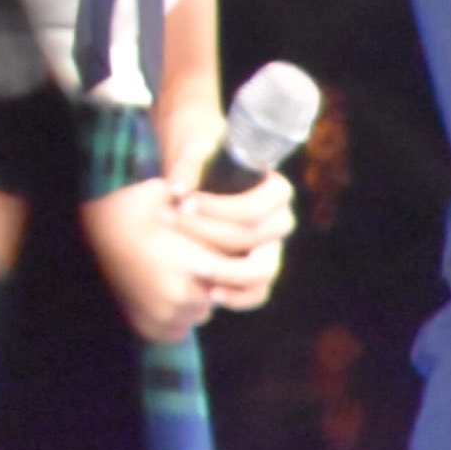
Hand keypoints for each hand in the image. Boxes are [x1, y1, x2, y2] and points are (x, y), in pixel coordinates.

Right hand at [79, 178, 215, 340]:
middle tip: (187, 259)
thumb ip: (195, 201)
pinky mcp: (148, 328)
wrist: (85, 234)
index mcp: (196, 265)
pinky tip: (159, 290)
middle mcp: (184, 297)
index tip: (208, 247)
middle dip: (208, 280)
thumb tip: (208, 198)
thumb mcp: (162, 192)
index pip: (234, 274)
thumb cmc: (125, 208)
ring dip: (191, 299)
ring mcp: (165, 316)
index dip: (224, 259)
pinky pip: (176, 329)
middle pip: (215, 295)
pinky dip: (172, 314)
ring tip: (172, 273)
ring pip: (196, 314)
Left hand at [162, 138, 295, 310]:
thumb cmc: (207, 163)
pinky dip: (238, 297)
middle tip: (170, 222)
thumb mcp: (200, 152)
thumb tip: (179, 189)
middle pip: (255, 237)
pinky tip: (210, 293)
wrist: (206, 182)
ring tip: (193, 267)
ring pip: (262, 270)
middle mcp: (280, 221)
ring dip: (226, 271)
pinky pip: (258, 293)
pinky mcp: (259, 272)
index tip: (183, 200)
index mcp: (277, 190)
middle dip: (210, 232)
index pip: (255, 206)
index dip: (219, 207)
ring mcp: (273, 249)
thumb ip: (190, 166)